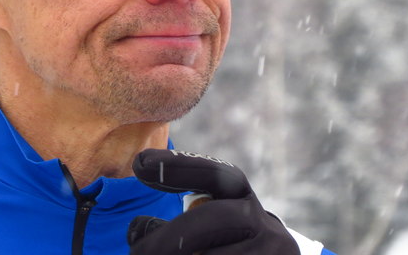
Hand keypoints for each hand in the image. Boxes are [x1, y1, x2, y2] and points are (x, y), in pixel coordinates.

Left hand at [128, 149, 299, 254]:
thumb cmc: (227, 247)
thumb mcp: (208, 228)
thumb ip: (176, 226)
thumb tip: (136, 228)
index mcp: (239, 195)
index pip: (211, 172)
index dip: (177, 166)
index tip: (140, 162)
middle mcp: (260, 219)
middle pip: (214, 218)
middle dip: (171, 236)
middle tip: (136, 252)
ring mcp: (271, 249)